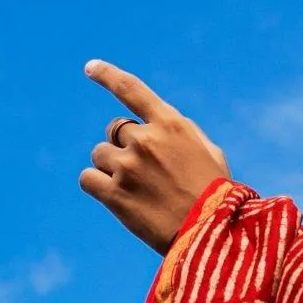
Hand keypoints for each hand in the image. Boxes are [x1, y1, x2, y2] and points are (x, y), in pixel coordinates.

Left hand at [79, 63, 229, 252]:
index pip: (131, 90)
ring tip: (136, 190)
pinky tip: (116, 198)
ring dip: (111, 168)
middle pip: (114, 129)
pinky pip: (87, 179)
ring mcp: (128, 167)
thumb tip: (151, 126)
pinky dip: (96, 185)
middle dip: (122, 144)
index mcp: (171, 125)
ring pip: (100, 155)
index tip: (89, 67)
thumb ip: (177, 133)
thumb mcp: (208, 152)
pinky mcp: (114, 194)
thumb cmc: (215, 196)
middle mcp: (146, 141)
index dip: (107, 75)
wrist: (211, 235)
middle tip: (141, 170)